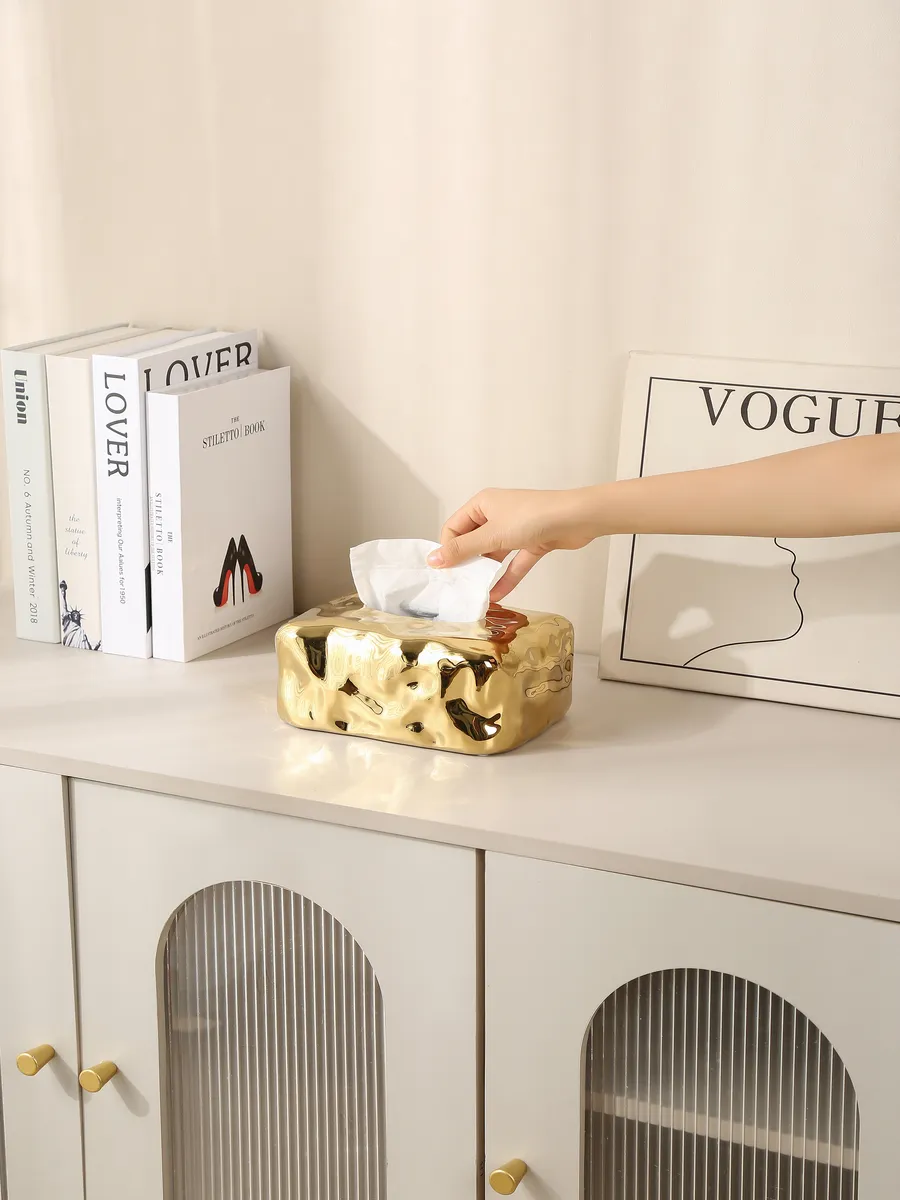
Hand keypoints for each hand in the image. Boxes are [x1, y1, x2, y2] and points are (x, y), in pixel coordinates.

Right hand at [427, 488, 596, 601]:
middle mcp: (496, 513)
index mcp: (482, 504)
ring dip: (485, 573)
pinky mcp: (532, 542)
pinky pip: (514, 563)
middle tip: (457, 586)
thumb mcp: (492, 534)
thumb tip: (433, 559)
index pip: (454, 527)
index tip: (445, 571)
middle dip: (466, 563)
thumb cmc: (531, 518)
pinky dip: (506, 578)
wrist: (576, 518)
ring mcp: (515, 529)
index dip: (448, 548)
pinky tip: (496, 596)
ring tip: (474, 594)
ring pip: (493, 553)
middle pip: (473, 541)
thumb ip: (463, 549)